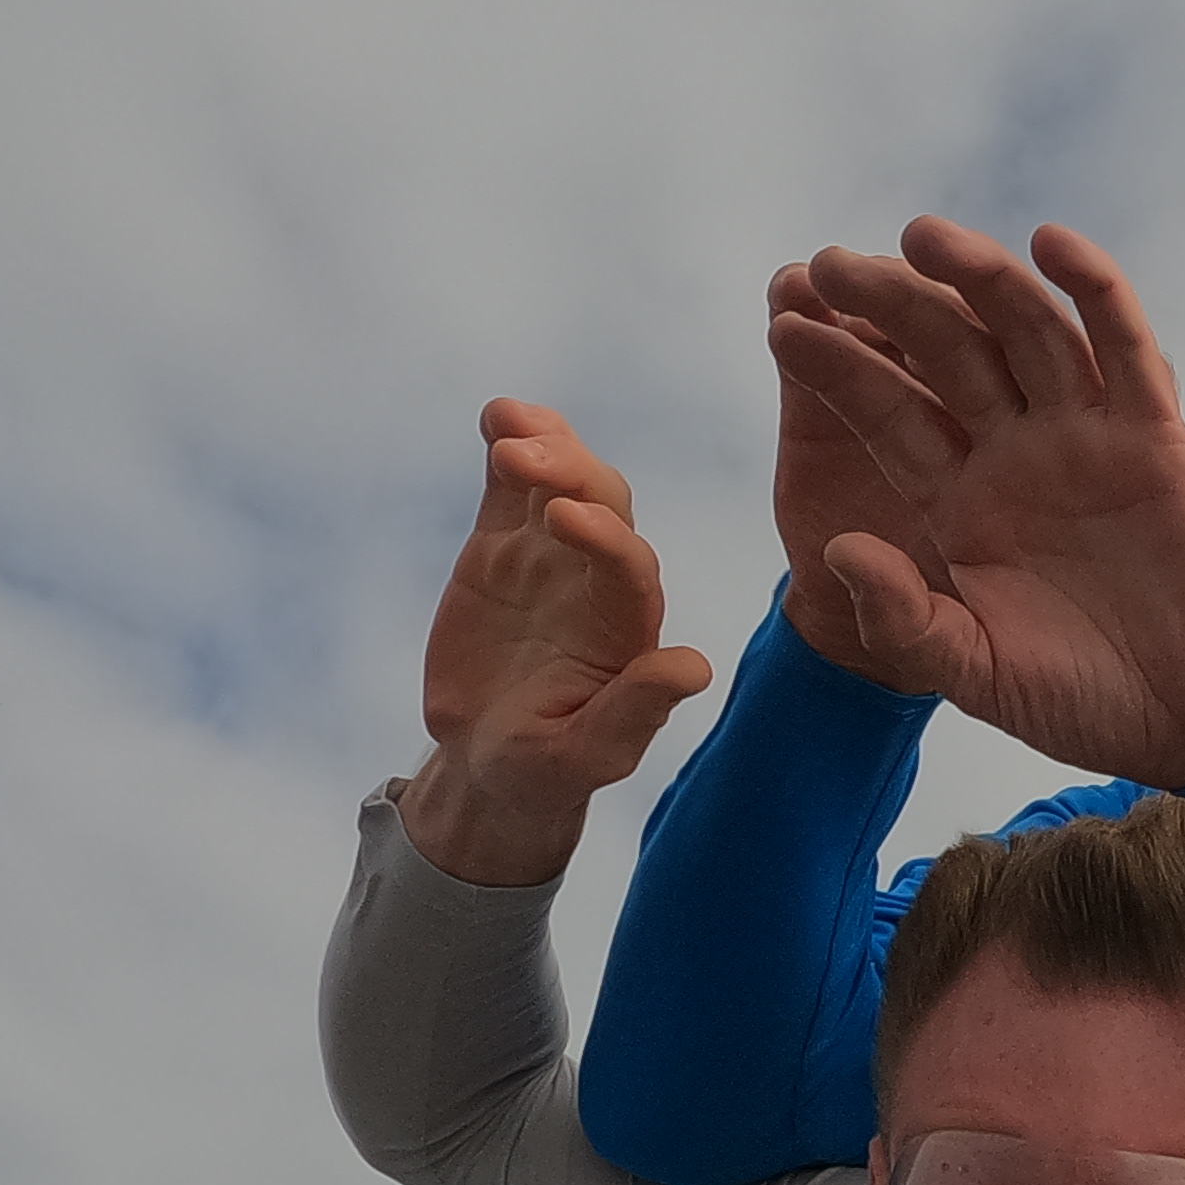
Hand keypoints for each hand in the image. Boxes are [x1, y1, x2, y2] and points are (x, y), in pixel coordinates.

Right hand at [398, 400, 716, 884]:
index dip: (604, 539)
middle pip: (604, 506)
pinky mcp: (505, 542)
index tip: (564, 520)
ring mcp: (554, 553)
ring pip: (563, 481)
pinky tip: (497, 416)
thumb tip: (694, 667)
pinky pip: (514, 485)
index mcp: (629, 626)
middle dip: (570, 476)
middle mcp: (602, 578)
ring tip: (507, 425)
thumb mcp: (585, 755)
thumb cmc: (546, 769)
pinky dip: (509, 444)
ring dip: (543, 447)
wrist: (490, 761)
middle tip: (523, 458)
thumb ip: (633, 713)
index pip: (629, 567)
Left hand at [764, 219, 1184, 787]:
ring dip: (978, 278)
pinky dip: (1097, 292)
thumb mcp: (973, 672)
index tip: (783, 328)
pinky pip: (1124, 351)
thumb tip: (837, 550)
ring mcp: (1085, 437)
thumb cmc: (1081, 702)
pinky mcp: (1155, 437)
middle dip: (890, 306)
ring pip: (1026, 332)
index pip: (889, 416)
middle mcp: (1016, 453)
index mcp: (960, 501)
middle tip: (832, 262)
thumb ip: (904, 620)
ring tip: (919, 235)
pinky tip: (1054, 243)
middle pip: (947, 354)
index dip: (840, 371)